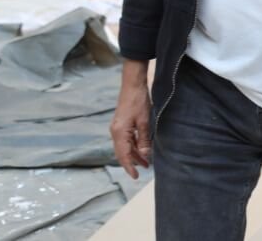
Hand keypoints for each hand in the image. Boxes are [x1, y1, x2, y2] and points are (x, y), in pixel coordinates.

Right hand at [110, 60, 152, 178]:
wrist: (133, 85)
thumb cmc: (139, 102)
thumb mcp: (145, 122)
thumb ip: (144, 140)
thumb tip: (145, 155)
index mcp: (119, 133)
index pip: (124, 156)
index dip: (130, 167)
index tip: (136, 176)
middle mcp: (115, 132)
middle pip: (122, 153)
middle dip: (133, 162)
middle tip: (146, 168)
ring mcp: (117, 128)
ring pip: (124, 147)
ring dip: (134, 154)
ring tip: (146, 160)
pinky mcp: (120, 124)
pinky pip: (125, 140)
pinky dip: (133, 146)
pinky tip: (141, 148)